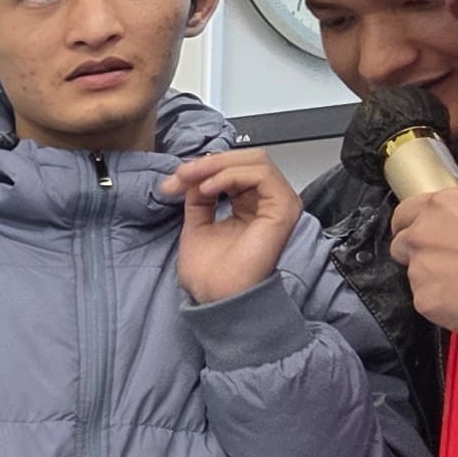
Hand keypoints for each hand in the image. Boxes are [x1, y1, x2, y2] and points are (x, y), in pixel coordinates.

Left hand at [162, 146, 301, 305]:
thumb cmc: (212, 273)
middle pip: (247, 159)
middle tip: (181, 175)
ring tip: (191, 180)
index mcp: (250, 204)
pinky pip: (261, 174)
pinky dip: (230, 175)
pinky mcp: (283, 208)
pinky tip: (207, 189)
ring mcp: (279, 203)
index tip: (174, 182)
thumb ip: (199, 196)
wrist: (217, 297)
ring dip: (216, 166)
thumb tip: (191, 175)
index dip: (203, 168)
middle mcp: (268, 201)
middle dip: (208, 163)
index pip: (234, 168)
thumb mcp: (197, 223)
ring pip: (255, 161)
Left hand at [390, 183, 457, 332]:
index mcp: (440, 206)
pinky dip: (444, 305)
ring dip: (434, 280)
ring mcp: (418, 268)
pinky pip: (428, 302)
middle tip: (447, 263)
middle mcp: (421, 234)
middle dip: (418, 254)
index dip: (412, 225)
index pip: (405, 213)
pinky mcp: (423, 299)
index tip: (420, 233)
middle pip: (401, 245)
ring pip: (416, 276)